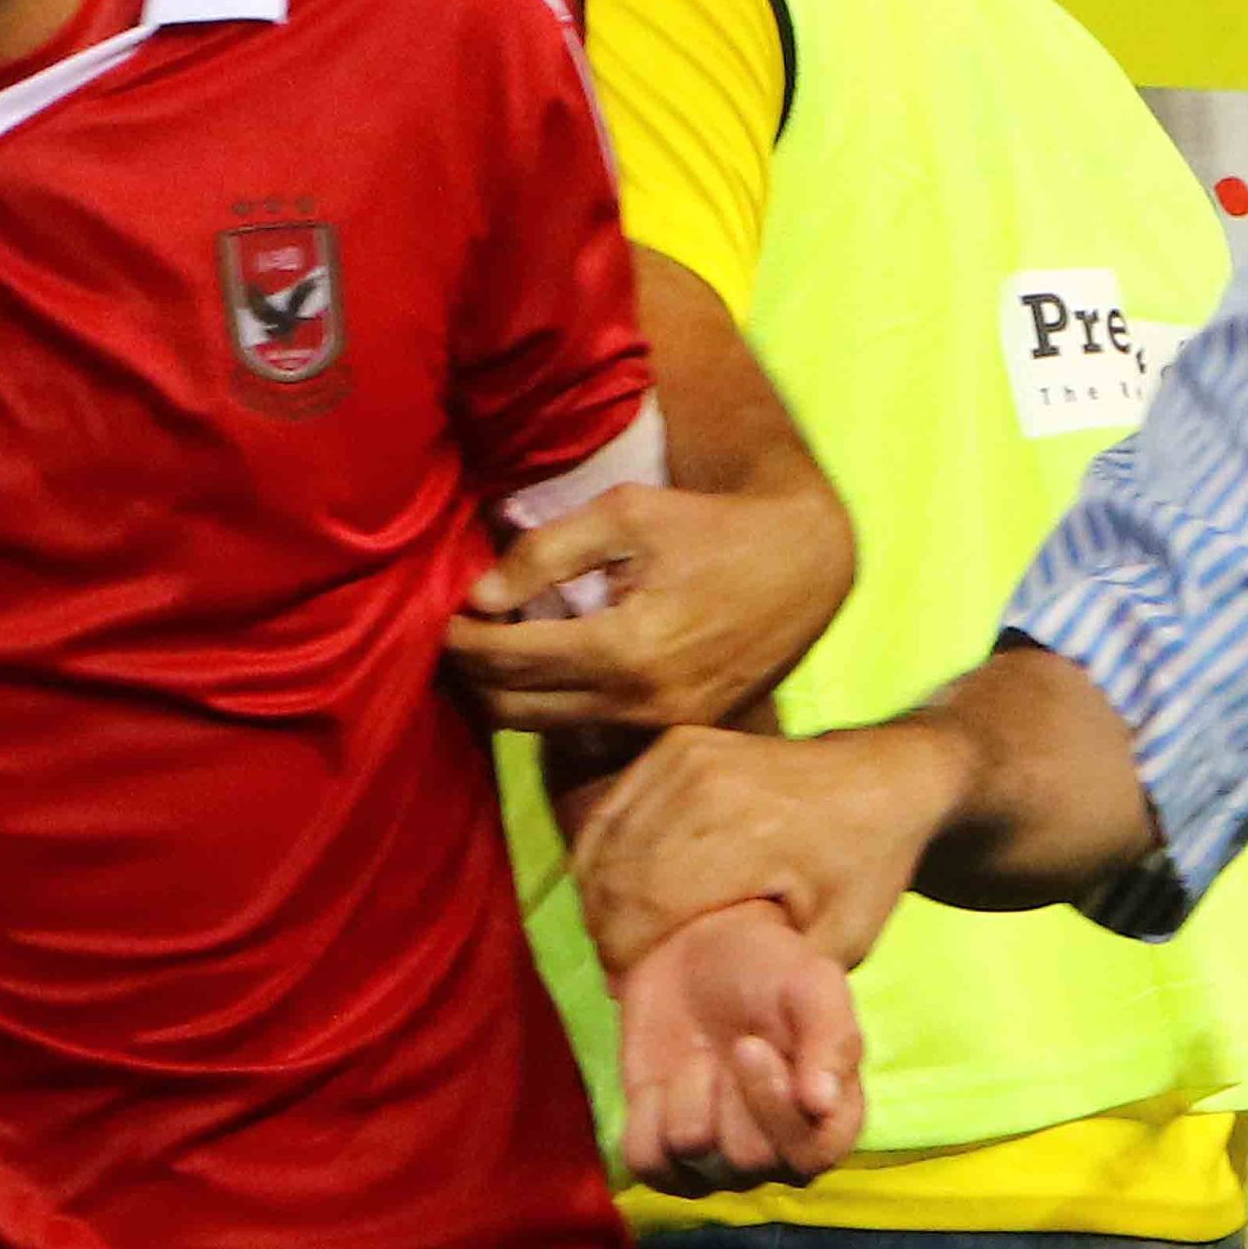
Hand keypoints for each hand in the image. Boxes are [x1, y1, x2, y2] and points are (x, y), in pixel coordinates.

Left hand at [450, 482, 852, 735]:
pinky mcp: (672, 734)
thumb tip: (478, 596)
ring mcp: (657, 728)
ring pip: (541, 730)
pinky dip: (550, 703)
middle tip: (461, 632)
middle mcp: (638, 704)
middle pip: (510, 710)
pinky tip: (548, 661)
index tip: (442, 614)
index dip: (459, 639)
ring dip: (505, 693)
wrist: (805, 565)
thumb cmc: (712, 528)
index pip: (505, 661)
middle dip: (470, 673)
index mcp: (624, 649)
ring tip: (500, 641)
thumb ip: (545, 552)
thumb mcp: (627, 514)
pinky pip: (584, 732)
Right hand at [567, 720, 963, 976]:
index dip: (623, 953)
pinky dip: (603, 854)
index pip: (644, 903)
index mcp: (744, 834)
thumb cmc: (864, 867)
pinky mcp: (674, 745)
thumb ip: (773, 977)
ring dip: (597, 893)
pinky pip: (612, 810)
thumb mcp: (841, 940)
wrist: (883, 778)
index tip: (627, 988)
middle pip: (614, 872)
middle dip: (604, 929)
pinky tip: (618, 888)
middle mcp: (702, 786)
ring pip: (603, 839)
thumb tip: (702, 1009)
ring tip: (616, 933)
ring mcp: (684, 757)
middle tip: (618, 968)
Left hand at [617, 902, 868, 1195]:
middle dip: (728, 1090)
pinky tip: (660, 1083)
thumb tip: (821, 1104)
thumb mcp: (812, 983)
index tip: (750, 1043)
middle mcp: (779, 1152)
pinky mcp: (666, 1153)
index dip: (773, 1105)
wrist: (695, 951)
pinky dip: (643, 1117)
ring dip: (685, 1093)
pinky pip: (646, 1164)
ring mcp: (721, 1160)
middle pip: (749, 1159)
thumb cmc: (768, 970)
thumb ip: (830, 1037)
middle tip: (732, 1041)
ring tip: (700, 1056)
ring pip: (692, 1155)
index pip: (809, 1156)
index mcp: (831, 1120)